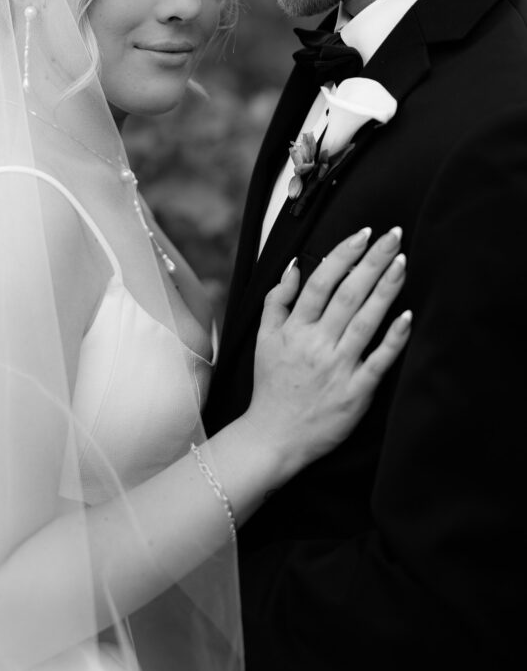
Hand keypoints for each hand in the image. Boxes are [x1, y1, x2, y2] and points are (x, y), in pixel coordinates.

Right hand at [243, 227, 409, 483]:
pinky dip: (393, 339)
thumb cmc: (271, 385)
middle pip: (348, 294)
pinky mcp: (356, 393)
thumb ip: (276, 301)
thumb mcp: (262, 338)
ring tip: (402, 262)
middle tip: (394, 235)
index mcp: (294, 329)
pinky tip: (407, 316)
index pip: (321, 282)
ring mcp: (337, 368)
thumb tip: (293, 267)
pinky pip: (378, 362)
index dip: (343, 254)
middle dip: (372, 261)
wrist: (274, 437)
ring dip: (385, 289)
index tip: (363, 234)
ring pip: (365, 321)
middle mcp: (316, 344)